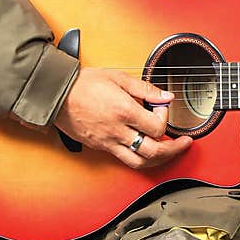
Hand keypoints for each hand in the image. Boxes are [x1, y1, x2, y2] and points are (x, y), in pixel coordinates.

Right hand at [54, 68, 192, 168]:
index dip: (166, 118)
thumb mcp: (118, 77)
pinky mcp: (100, 147)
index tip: (161, 108)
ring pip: (139, 162)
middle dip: (174, 150)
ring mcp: (108, 142)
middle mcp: (117, 131)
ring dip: (159, 159)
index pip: (158, 127)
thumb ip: (145, 88)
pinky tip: (146, 149)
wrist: (55, 94)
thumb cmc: (83, 84)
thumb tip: (166, 96)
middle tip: (184, 143)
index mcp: (124, 112)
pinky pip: (124, 159)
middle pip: (153, 152)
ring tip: (170, 152)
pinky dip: (140, 157)